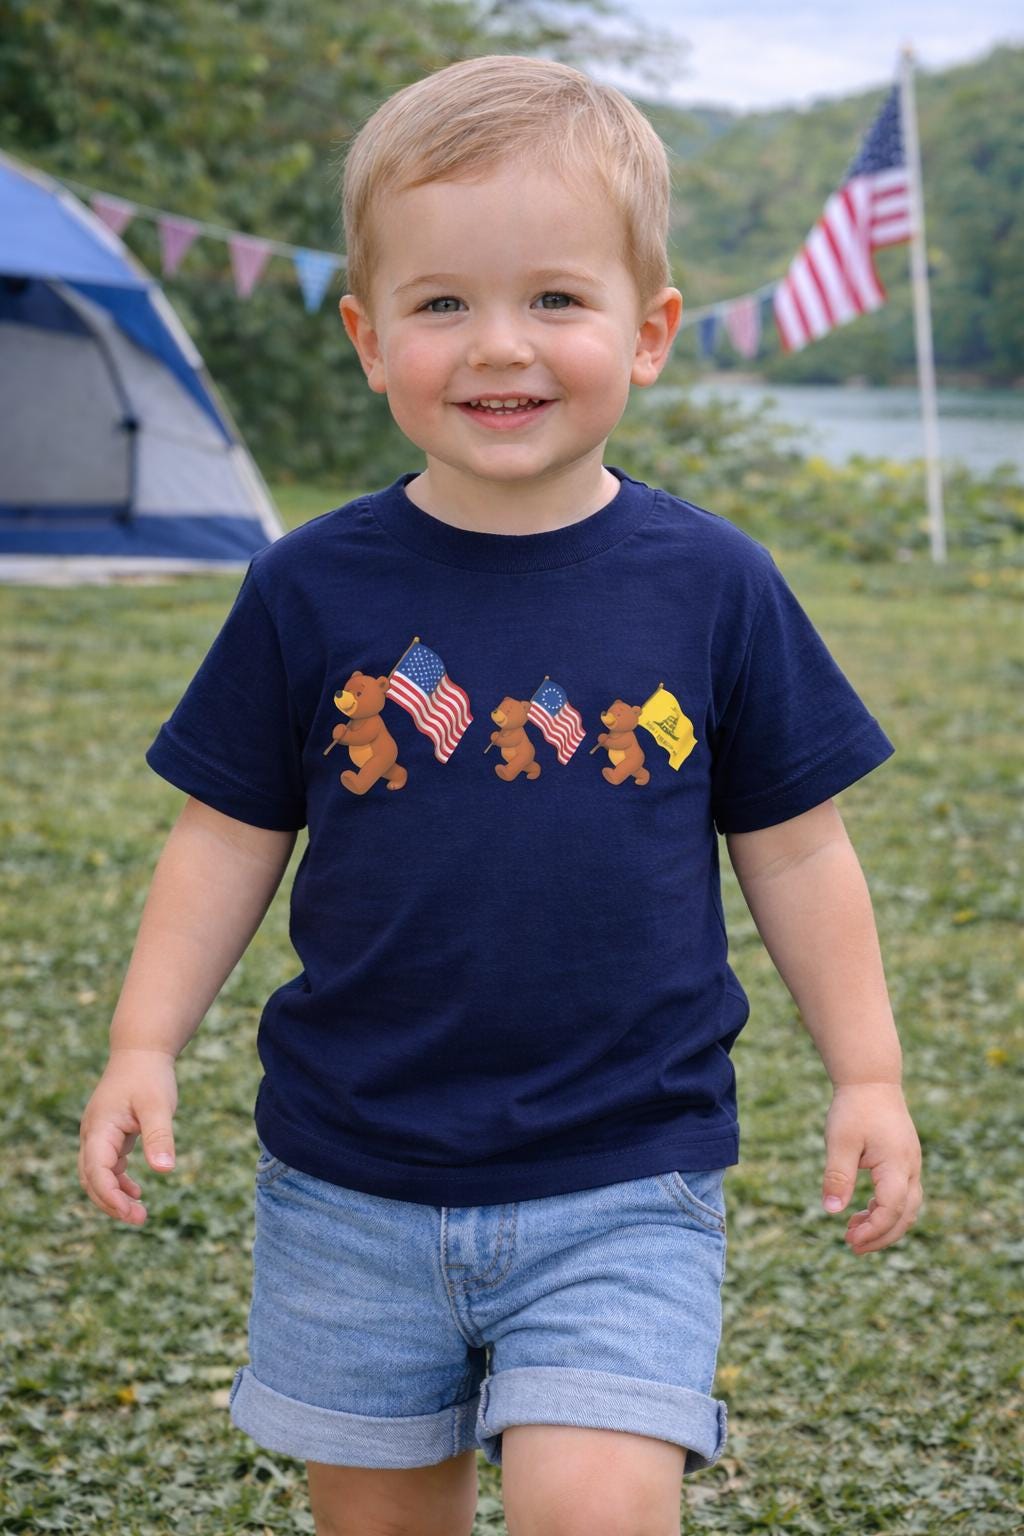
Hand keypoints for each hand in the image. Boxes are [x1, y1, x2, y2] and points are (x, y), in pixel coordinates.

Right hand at [78, 1048, 178, 1225]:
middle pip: (91, 1179)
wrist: (142, 1051)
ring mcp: (99, 1135)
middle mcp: (92, 1134)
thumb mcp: (158, 1106)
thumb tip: (164, 1170)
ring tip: (139, 1213)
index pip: (96, 1172)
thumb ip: (159, 1138)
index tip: (130, 1213)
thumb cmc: (150, 1076)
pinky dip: (118, 1182)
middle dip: (111, 1203)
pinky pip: (107, 1166)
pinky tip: (137, 1192)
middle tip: (139, 1219)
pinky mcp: (109, 1134)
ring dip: (114, 1196)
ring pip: (97, 1175)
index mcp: (99, 1129)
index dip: (110, 1196)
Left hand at [821, 1082, 922, 1254]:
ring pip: (907, 1208)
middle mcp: (910, 1168)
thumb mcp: (840, 1141)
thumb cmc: (854, 1108)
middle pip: (905, 1215)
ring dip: (884, 1224)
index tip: (848, 1239)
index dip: (873, 1229)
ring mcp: (911, 1165)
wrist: (871, 1080)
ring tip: (852, 1231)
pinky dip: (885, 1209)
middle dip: (880, 1236)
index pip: (892, 1209)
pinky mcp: (905, 1162)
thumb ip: (837, 1176)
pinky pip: (902, 1195)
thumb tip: (831, 1211)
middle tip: (851, 1246)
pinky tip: (861, 1211)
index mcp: (897, 1164)